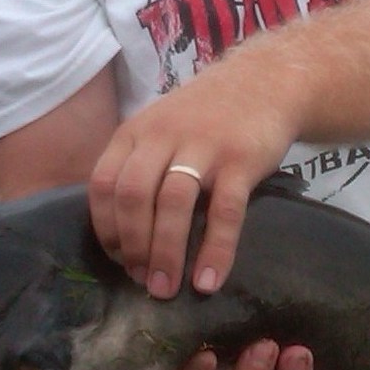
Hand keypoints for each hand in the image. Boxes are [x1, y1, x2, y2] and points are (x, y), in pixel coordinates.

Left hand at [89, 51, 302, 297]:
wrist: (266, 81)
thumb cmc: (207, 114)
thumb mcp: (161, 127)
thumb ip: (139, 164)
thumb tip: (122, 231)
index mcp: (136, 132)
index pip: (103, 184)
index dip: (105, 228)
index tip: (117, 258)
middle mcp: (163, 137)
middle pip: (133, 197)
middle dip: (132, 247)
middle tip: (141, 280)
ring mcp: (203, 147)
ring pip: (172, 205)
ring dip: (166, 254)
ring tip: (165, 288)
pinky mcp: (241, 160)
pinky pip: (224, 213)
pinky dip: (215, 251)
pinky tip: (209, 281)